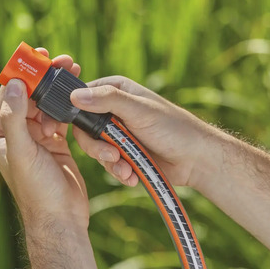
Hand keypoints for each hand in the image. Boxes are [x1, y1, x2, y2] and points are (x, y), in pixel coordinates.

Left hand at [0, 49, 89, 230]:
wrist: (61, 218)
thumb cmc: (37, 190)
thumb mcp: (22, 152)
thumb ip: (15, 118)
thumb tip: (14, 83)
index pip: (9, 93)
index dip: (23, 72)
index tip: (39, 55)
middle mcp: (15, 132)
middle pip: (30, 95)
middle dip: (45, 77)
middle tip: (62, 60)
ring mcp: (36, 136)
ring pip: (46, 104)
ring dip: (58, 88)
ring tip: (75, 70)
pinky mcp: (54, 142)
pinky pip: (60, 116)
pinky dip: (68, 105)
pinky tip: (78, 94)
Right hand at [70, 76, 214, 187]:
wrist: (196, 160)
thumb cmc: (173, 128)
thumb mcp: (138, 110)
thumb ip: (107, 100)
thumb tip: (74, 95)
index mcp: (115, 92)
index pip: (81, 98)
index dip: (75, 114)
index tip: (76, 130)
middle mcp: (113, 112)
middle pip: (85, 130)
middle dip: (96, 147)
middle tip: (112, 155)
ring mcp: (117, 135)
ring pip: (95, 150)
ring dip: (110, 163)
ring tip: (127, 170)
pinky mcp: (123, 155)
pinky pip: (109, 165)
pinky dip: (119, 172)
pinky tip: (132, 176)